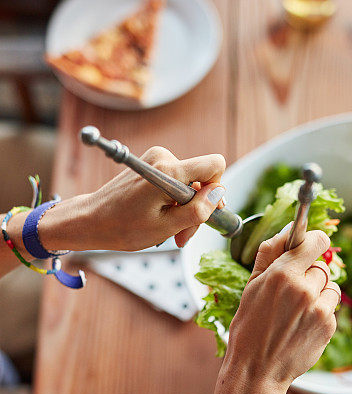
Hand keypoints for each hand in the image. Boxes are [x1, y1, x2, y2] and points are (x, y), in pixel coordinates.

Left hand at [34, 147, 225, 253]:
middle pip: (201, 180)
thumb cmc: (124, 227)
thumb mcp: (167, 227)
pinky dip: (173, 203)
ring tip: (170, 232)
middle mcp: (163, 158)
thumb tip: (219, 195)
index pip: (214, 164)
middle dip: (197, 209)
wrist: (91, 220)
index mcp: (168, 171)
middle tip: (182, 235)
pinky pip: (175, 183)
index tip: (206, 211)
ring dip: (184, 210)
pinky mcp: (150, 165)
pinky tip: (161, 220)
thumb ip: (197, 211)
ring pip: (188, 185)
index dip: (217, 189)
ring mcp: (155, 160)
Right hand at [224, 228, 339, 392]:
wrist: (257, 370)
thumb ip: (269, 253)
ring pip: (330, 286)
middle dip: (310, 274)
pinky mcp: (329, 326)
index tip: (312, 246)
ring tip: (298, 310)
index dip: (315, 241)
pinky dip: (321, 312)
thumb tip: (286, 231)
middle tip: (292, 292)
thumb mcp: (251, 286)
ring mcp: (319, 308)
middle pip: (321, 266)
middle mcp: (304, 288)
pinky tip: (301, 325)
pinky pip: (331, 307)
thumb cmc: (249, 327)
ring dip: (319, 293)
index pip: (316, 241)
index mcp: (282, 274)